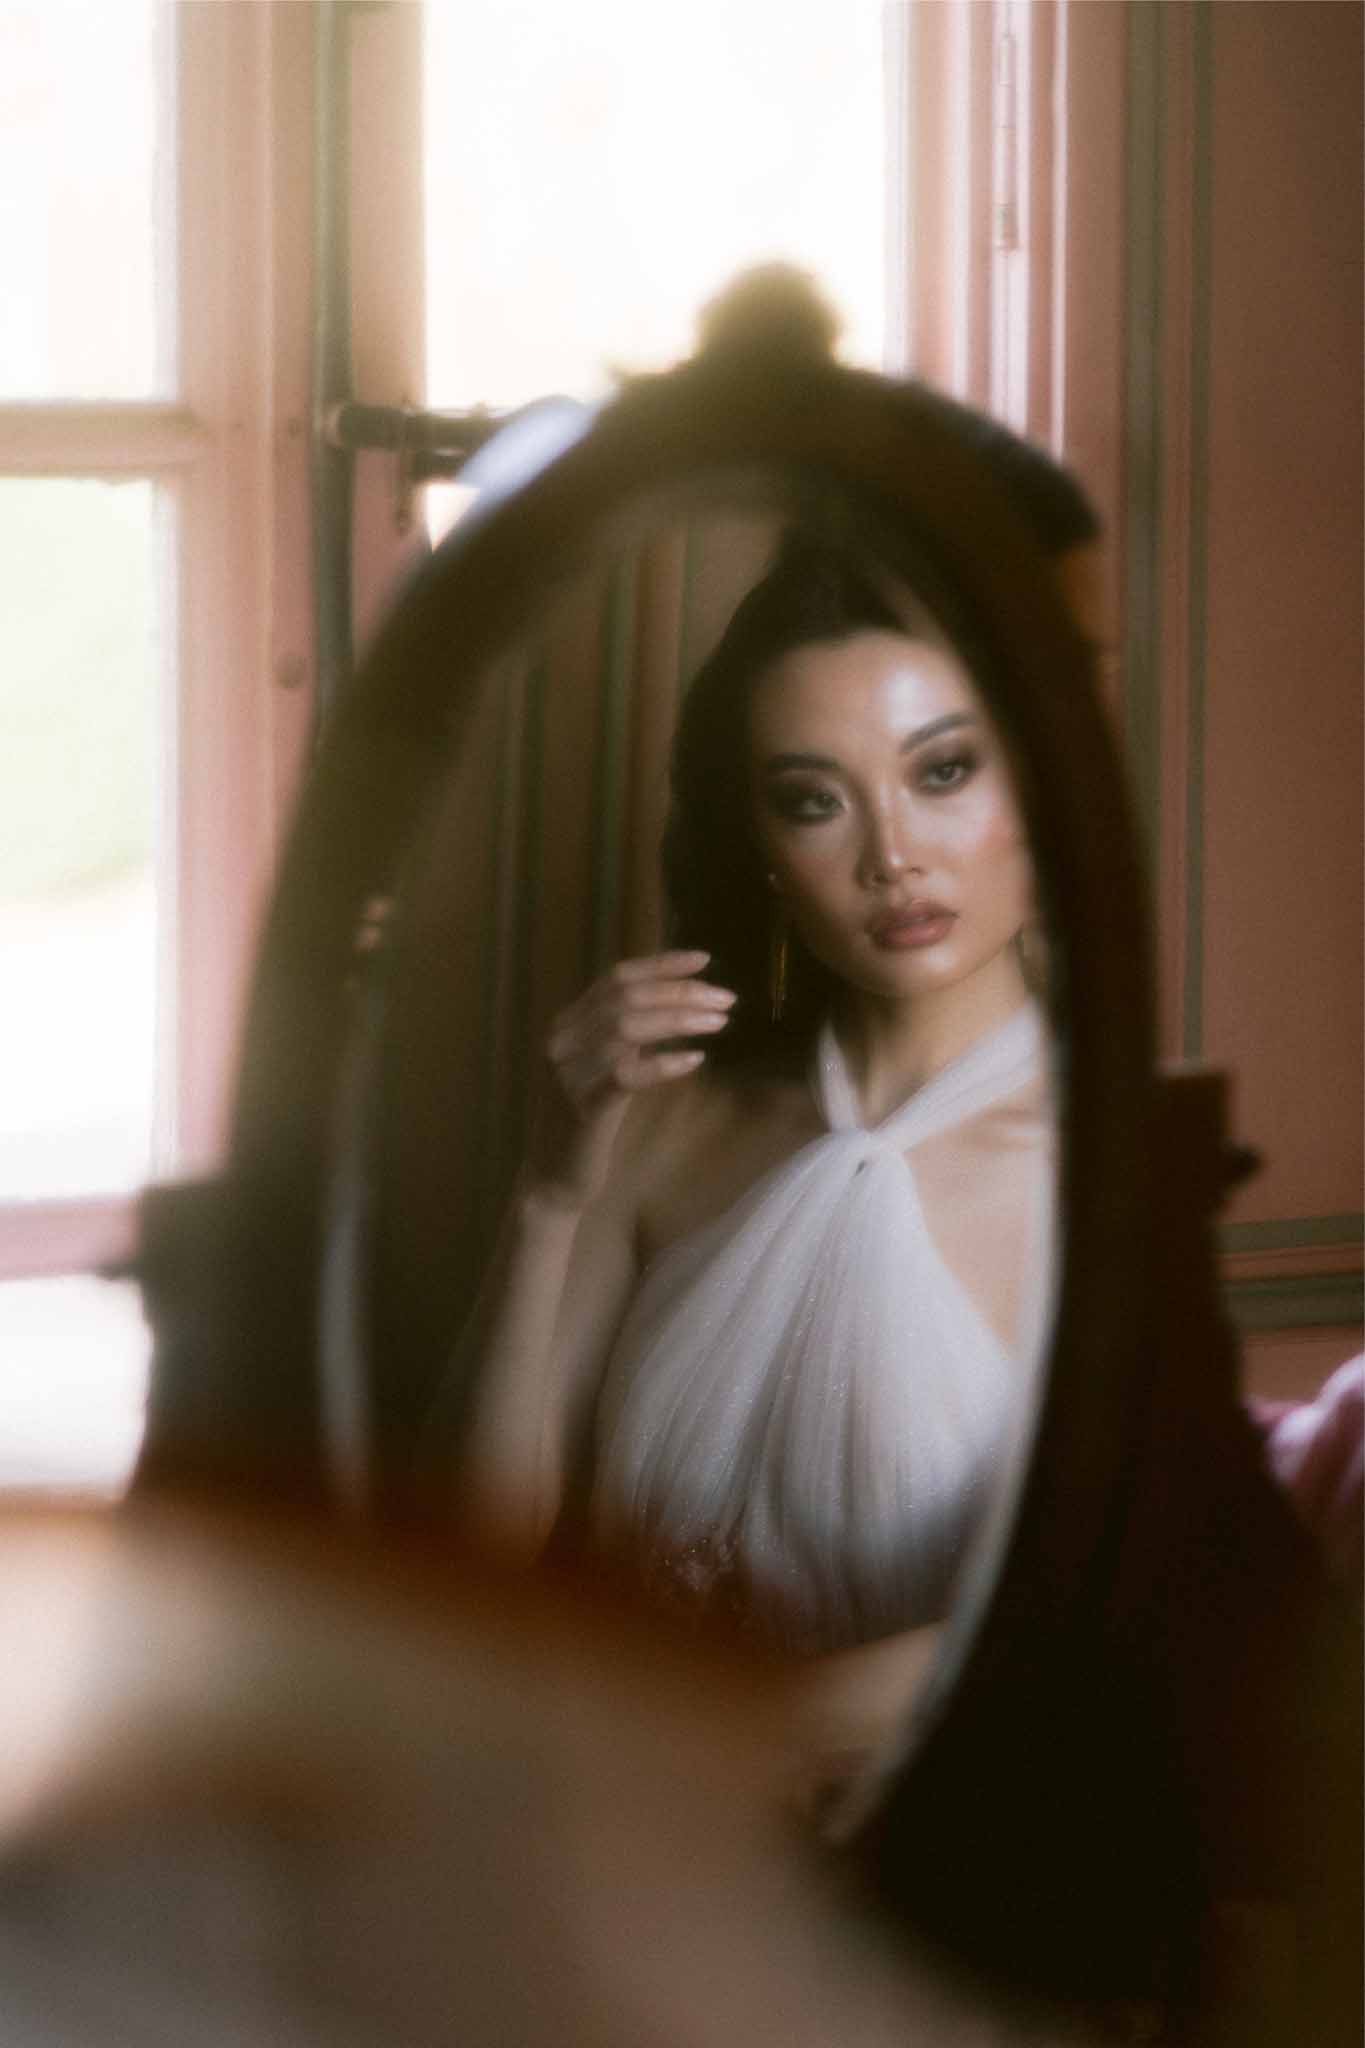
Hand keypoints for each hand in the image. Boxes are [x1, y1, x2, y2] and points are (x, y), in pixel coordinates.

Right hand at [528, 951, 735, 1209]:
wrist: (552, 1178)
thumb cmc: (586, 1123)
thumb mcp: (604, 1069)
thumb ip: (625, 1036)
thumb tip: (673, 1003)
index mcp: (569, 1024)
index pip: (616, 978)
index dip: (660, 964)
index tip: (704, 960)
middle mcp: (563, 1040)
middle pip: (626, 997)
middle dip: (680, 992)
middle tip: (726, 998)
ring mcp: (571, 1073)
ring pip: (626, 1028)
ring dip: (679, 1020)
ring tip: (720, 1022)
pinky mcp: (584, 1107)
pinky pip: (626, 1074)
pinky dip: (663, 1063)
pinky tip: (695, 1059)